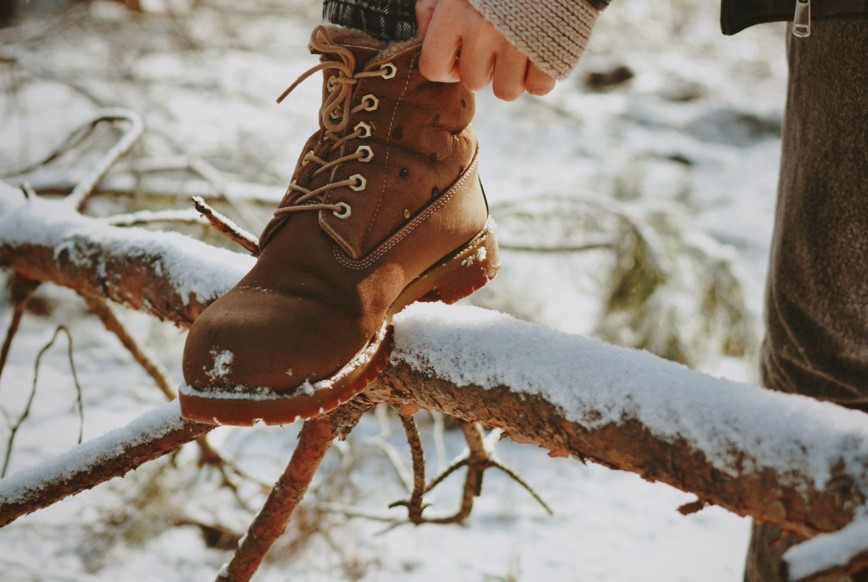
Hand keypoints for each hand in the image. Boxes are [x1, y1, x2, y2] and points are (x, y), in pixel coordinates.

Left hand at [415, 0, 555, 100]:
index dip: (446, 66)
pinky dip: (541, 76)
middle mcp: (482, 30)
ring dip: (512, 76)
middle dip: (484, 67)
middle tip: (497, 42)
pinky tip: (539, 53)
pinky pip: (538, 88)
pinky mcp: (549, 50)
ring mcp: (517, 42)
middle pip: (473, 82)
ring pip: (506, 91)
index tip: (460, 51)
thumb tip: (423, 40)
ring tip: (518, 49)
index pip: (433, 67)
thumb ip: (431, 8)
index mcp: (454, 12)